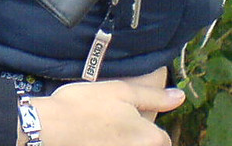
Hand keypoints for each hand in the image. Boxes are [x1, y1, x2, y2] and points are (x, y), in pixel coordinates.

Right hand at [29, 76, 183, 145]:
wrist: (52, 126)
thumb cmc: (87, 104)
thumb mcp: (122, 91)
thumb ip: (154, 97)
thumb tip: (180, 97)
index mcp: (150, 138)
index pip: (163, 140)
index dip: (149, 127)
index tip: (132, 116)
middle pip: (146, 144)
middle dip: (135, 135)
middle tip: (113, 120)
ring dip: (121, 138)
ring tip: (102, 128)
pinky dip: (107, 142)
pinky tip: (93, 135)